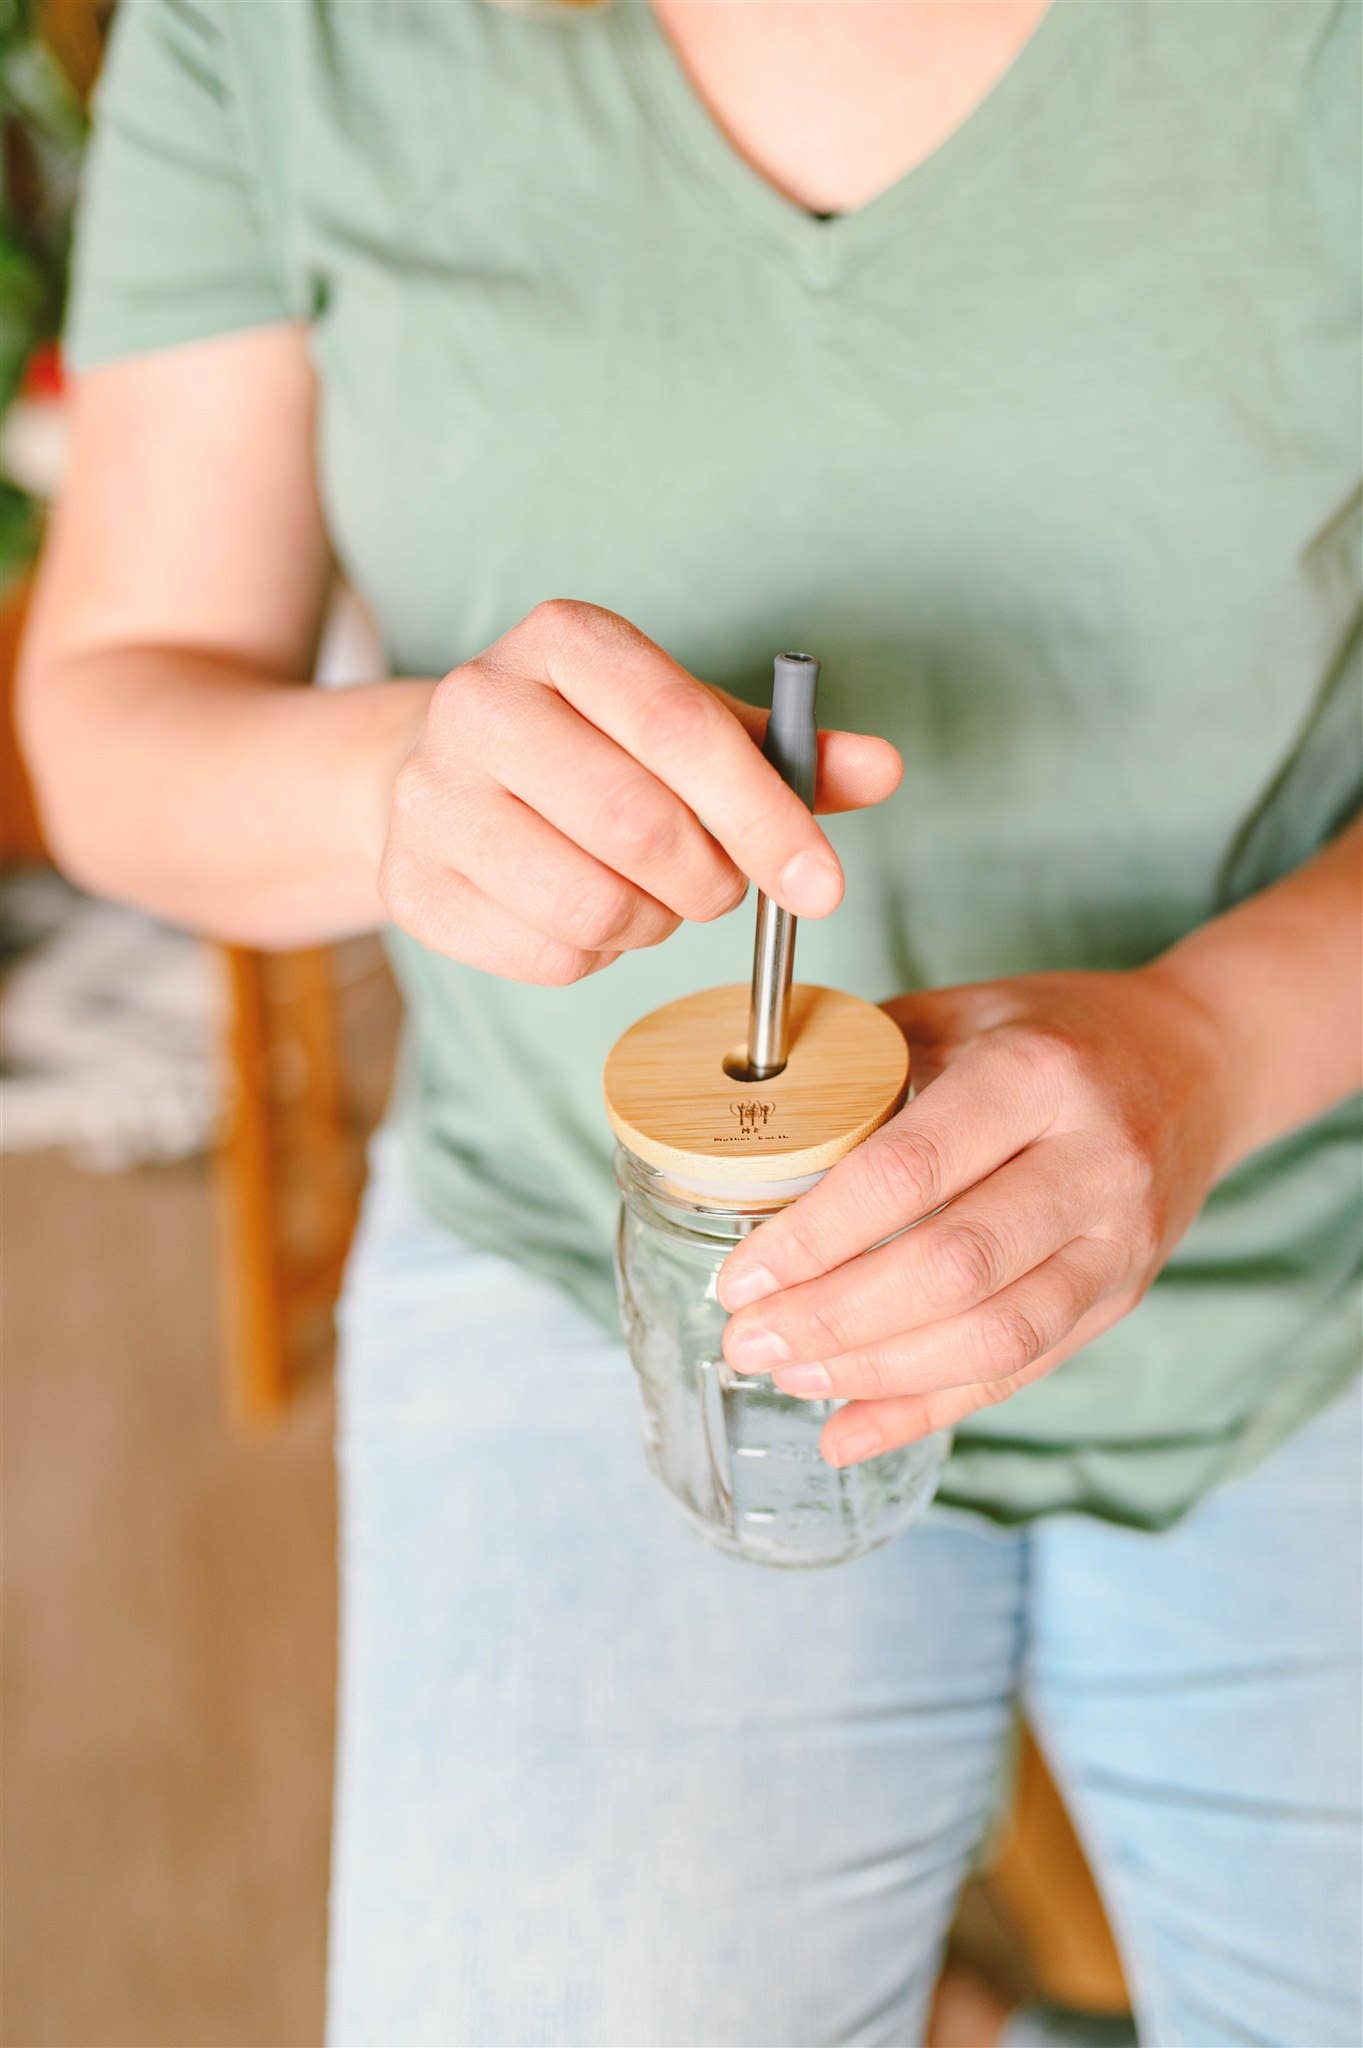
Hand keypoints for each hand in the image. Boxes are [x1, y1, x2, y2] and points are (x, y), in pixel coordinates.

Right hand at [376, 601, 900, 983]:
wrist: (445, 776)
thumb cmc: (593, 747)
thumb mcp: (689, 725)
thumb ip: (788, 750)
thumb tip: (883, 769)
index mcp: (562, 639)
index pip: (681, 729)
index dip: (765, 815)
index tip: (822, 885)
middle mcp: (479, 702)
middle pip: (639, 826)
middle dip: (710, 881)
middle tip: (718, 886)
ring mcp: (432, 798)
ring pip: (594, 905)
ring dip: (654, 923)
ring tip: (648, 894)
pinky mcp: (412, 887)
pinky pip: (549, 957)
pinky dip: (595, 955)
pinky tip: (584, 913)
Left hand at [717, 966, 1235, 1466]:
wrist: (1197, 1063)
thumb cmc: (1053, 1033)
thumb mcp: (961, 1013)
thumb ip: (863, 1073)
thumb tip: (745, 1143)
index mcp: (1036, 1075)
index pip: (910, 1171)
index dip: (815, 1236)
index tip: (740, 1276)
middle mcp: (1093, 1161)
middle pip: (951, 1268)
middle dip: (833, 1320)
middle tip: (746, 1341)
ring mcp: (1119, 1241)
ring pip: (992, 1338)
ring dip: (875, 1375)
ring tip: (788, 1377)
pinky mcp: (1123, 1298)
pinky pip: (1021, 1373)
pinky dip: (927, 1411)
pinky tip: (848, 1430)